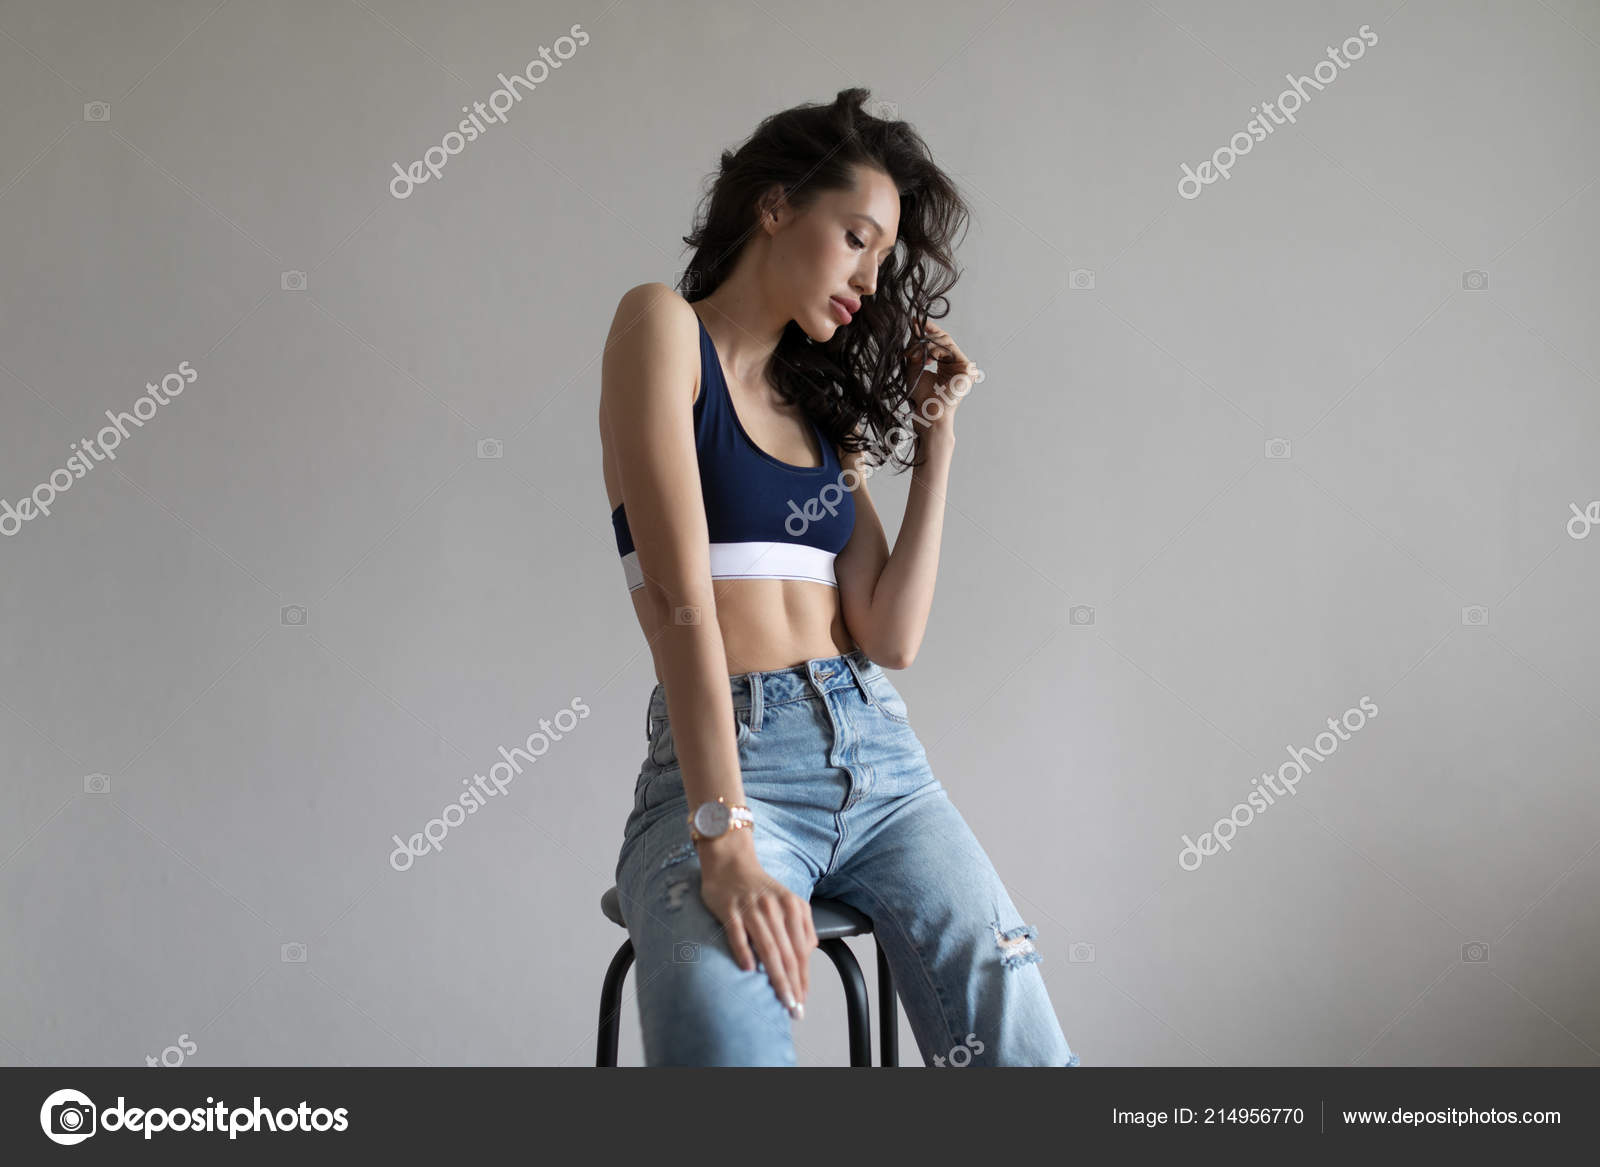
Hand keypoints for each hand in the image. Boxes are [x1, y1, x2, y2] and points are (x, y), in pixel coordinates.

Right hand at [697, 837, 816, 1016]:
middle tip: (794, 1009)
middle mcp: (774, 908)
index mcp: (792, 906)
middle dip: (793, 984)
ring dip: (776, 977)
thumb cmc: (760, 888)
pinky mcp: (729, 909)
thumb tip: (808, 953)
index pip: (801, 949)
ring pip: (768, 948)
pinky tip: (750, 970)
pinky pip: (738, 934)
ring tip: (781, 999)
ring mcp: (751, 908)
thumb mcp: (788, 901)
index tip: (803, 999)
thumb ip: (801, 924)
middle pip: (787, 953)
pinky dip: (744, 952)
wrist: (731, 862)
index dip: (803, 977)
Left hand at [902, 318, 977, 434]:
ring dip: (928, 344)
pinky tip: (927, 358)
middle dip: (926, 337)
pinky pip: (950, 349)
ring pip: (945, 342)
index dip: (927, 331)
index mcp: (946, 365)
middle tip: (914, 334)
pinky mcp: (966, 368)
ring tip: (917, 355)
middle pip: (942, 340)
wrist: (927, 411)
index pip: (938, 343)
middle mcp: (956, 364)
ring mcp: (963, 366)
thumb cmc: (920, 396)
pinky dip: (936, 350)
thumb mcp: (914, 367)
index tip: (915, 321)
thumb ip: (915, 349)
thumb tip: (914, 328)